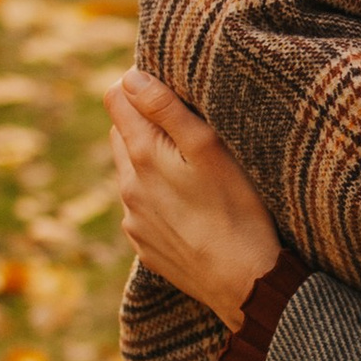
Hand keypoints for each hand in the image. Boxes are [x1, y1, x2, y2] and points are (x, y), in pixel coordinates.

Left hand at [106, 66, 283, 323]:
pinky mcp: (145, 245)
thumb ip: (165, 108)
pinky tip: (192, 209)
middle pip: (121, 134)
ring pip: (132, 173)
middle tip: (186, 131)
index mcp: (141, 156)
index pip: (116, 97)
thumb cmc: (237, 210)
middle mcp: (128, 187)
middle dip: (144, 124)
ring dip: (152, 164)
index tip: (168, 93)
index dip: (139, 86)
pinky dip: (159, 199)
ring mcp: (134, 219)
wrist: (244, 283)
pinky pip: (142, 209)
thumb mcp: (209, 148)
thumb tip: (130, 77)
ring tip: (194, 174)